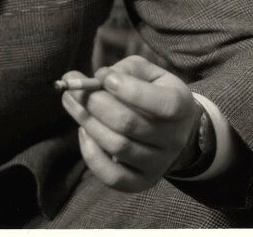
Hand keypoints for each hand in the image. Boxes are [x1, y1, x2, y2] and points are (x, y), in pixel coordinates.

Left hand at [60, 55, 199, 191]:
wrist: (172, 129)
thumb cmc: (153, 91)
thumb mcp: (147, 72)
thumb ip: (125, 69)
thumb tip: (98, 78)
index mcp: (181, 106)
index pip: (164, 104)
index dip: (131, 90)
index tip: (104, 77)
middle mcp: (174, 139)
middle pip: (129, 124)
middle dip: (94, 103)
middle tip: (72, 88)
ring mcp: (159, 164)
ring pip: (117, 146)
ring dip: (87, 121)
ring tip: (71, 101)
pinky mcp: (142, 182)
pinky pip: (112, 176)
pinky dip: (91, 154)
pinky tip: (83, 131)